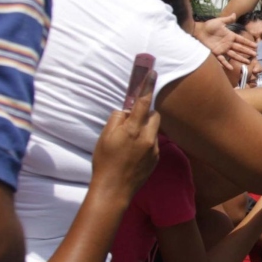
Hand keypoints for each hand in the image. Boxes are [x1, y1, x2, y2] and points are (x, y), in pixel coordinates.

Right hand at [91, 76, 160, 199]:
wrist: (114, 189)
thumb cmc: (105, 162)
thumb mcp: (104, 137)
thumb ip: (117, 120)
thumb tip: (125, 111)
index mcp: (133, 130)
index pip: (142, 102)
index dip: (147, 86)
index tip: (153, 73)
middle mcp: (148, 138)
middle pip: (154, 115)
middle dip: (145, 113)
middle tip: (131, 120)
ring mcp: (154, 149)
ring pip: (154, 130)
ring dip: (144, 129)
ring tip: (128, 142)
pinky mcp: (156, 158)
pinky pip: (153, 143)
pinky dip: (145, 142)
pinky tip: (132, 154)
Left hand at [194, 14, 257, 69]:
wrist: (198, 31)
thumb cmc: (209, 26)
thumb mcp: (219, 21)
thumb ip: (228, 19)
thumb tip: (235, 14)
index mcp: (230, 36)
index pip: (241, 40)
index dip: (248, 43)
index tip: (255, 46)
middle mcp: (228, 44)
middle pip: (240, 48)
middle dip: (247, 52)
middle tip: (255, 55)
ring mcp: (223, 49)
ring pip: (234, 55)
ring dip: (241, 58)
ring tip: (248, 62)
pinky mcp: (216, 53)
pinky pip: (222, 59)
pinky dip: (226, 64)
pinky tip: (231, 68)